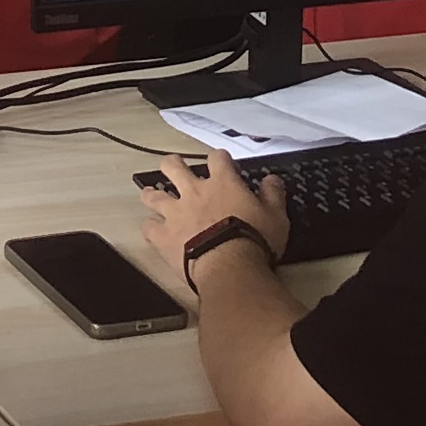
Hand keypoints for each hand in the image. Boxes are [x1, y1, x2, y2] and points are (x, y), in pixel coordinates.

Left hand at [136, 148, 289, 287]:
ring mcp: (176, 213)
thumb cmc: (254, 241)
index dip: (219, 158)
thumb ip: (273, 195)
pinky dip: (150, 228)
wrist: (229, 267)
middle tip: (176, 168)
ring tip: (150, 193)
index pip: (217, 158)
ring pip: (154, 195)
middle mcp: (195, 192)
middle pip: (174, 167)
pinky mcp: (164, 236)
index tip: (222, 162)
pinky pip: (149, 228)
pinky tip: (151, 230)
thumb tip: (272, 180)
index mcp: (223, 183)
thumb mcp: (275, 216)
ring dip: (152, 194)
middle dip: (173, 165)